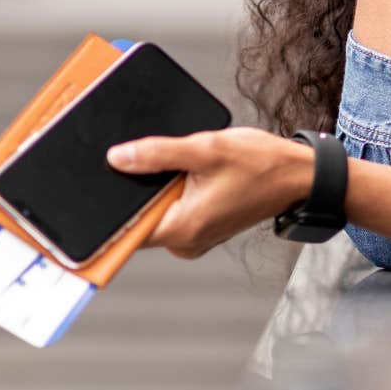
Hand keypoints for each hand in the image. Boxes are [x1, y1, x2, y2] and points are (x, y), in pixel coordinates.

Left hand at [105, 127, 310, 259]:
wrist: (298, 175)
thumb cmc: (262, 164)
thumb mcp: (206, 148)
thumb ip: (158, 153)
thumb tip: (117, 158)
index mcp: (183, 228)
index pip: (126, 231)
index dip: (107, 212)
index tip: (92, 194)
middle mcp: (185, 241)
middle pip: (139, 218)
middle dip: (137, 190)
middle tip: (146, 162)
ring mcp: (194, 236)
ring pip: (157, 211)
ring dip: (157, 188)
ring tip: (178, 163)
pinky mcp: (201, 226)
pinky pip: (173, 210)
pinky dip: (173, 191)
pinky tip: (186, 170)